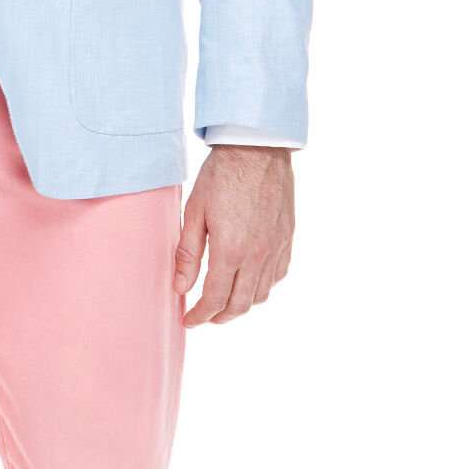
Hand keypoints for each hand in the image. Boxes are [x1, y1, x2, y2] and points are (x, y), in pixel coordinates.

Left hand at [174, 146, 293, 326]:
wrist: (257, 147)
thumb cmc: (221, 175)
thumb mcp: (194, 211)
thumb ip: (188, 254)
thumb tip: (180, 288)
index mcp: (231, 250)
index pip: (215, 299)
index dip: (200, 316)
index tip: (189, 320)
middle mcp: (258, 255)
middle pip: (240, 305)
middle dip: (220, 317)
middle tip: (205, 316)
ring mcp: (276, 248)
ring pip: (261, 294)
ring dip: (242, 304)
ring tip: (225, 301)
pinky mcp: (287, 237)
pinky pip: (279, 275)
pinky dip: (263, 286)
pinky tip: (251, 280)